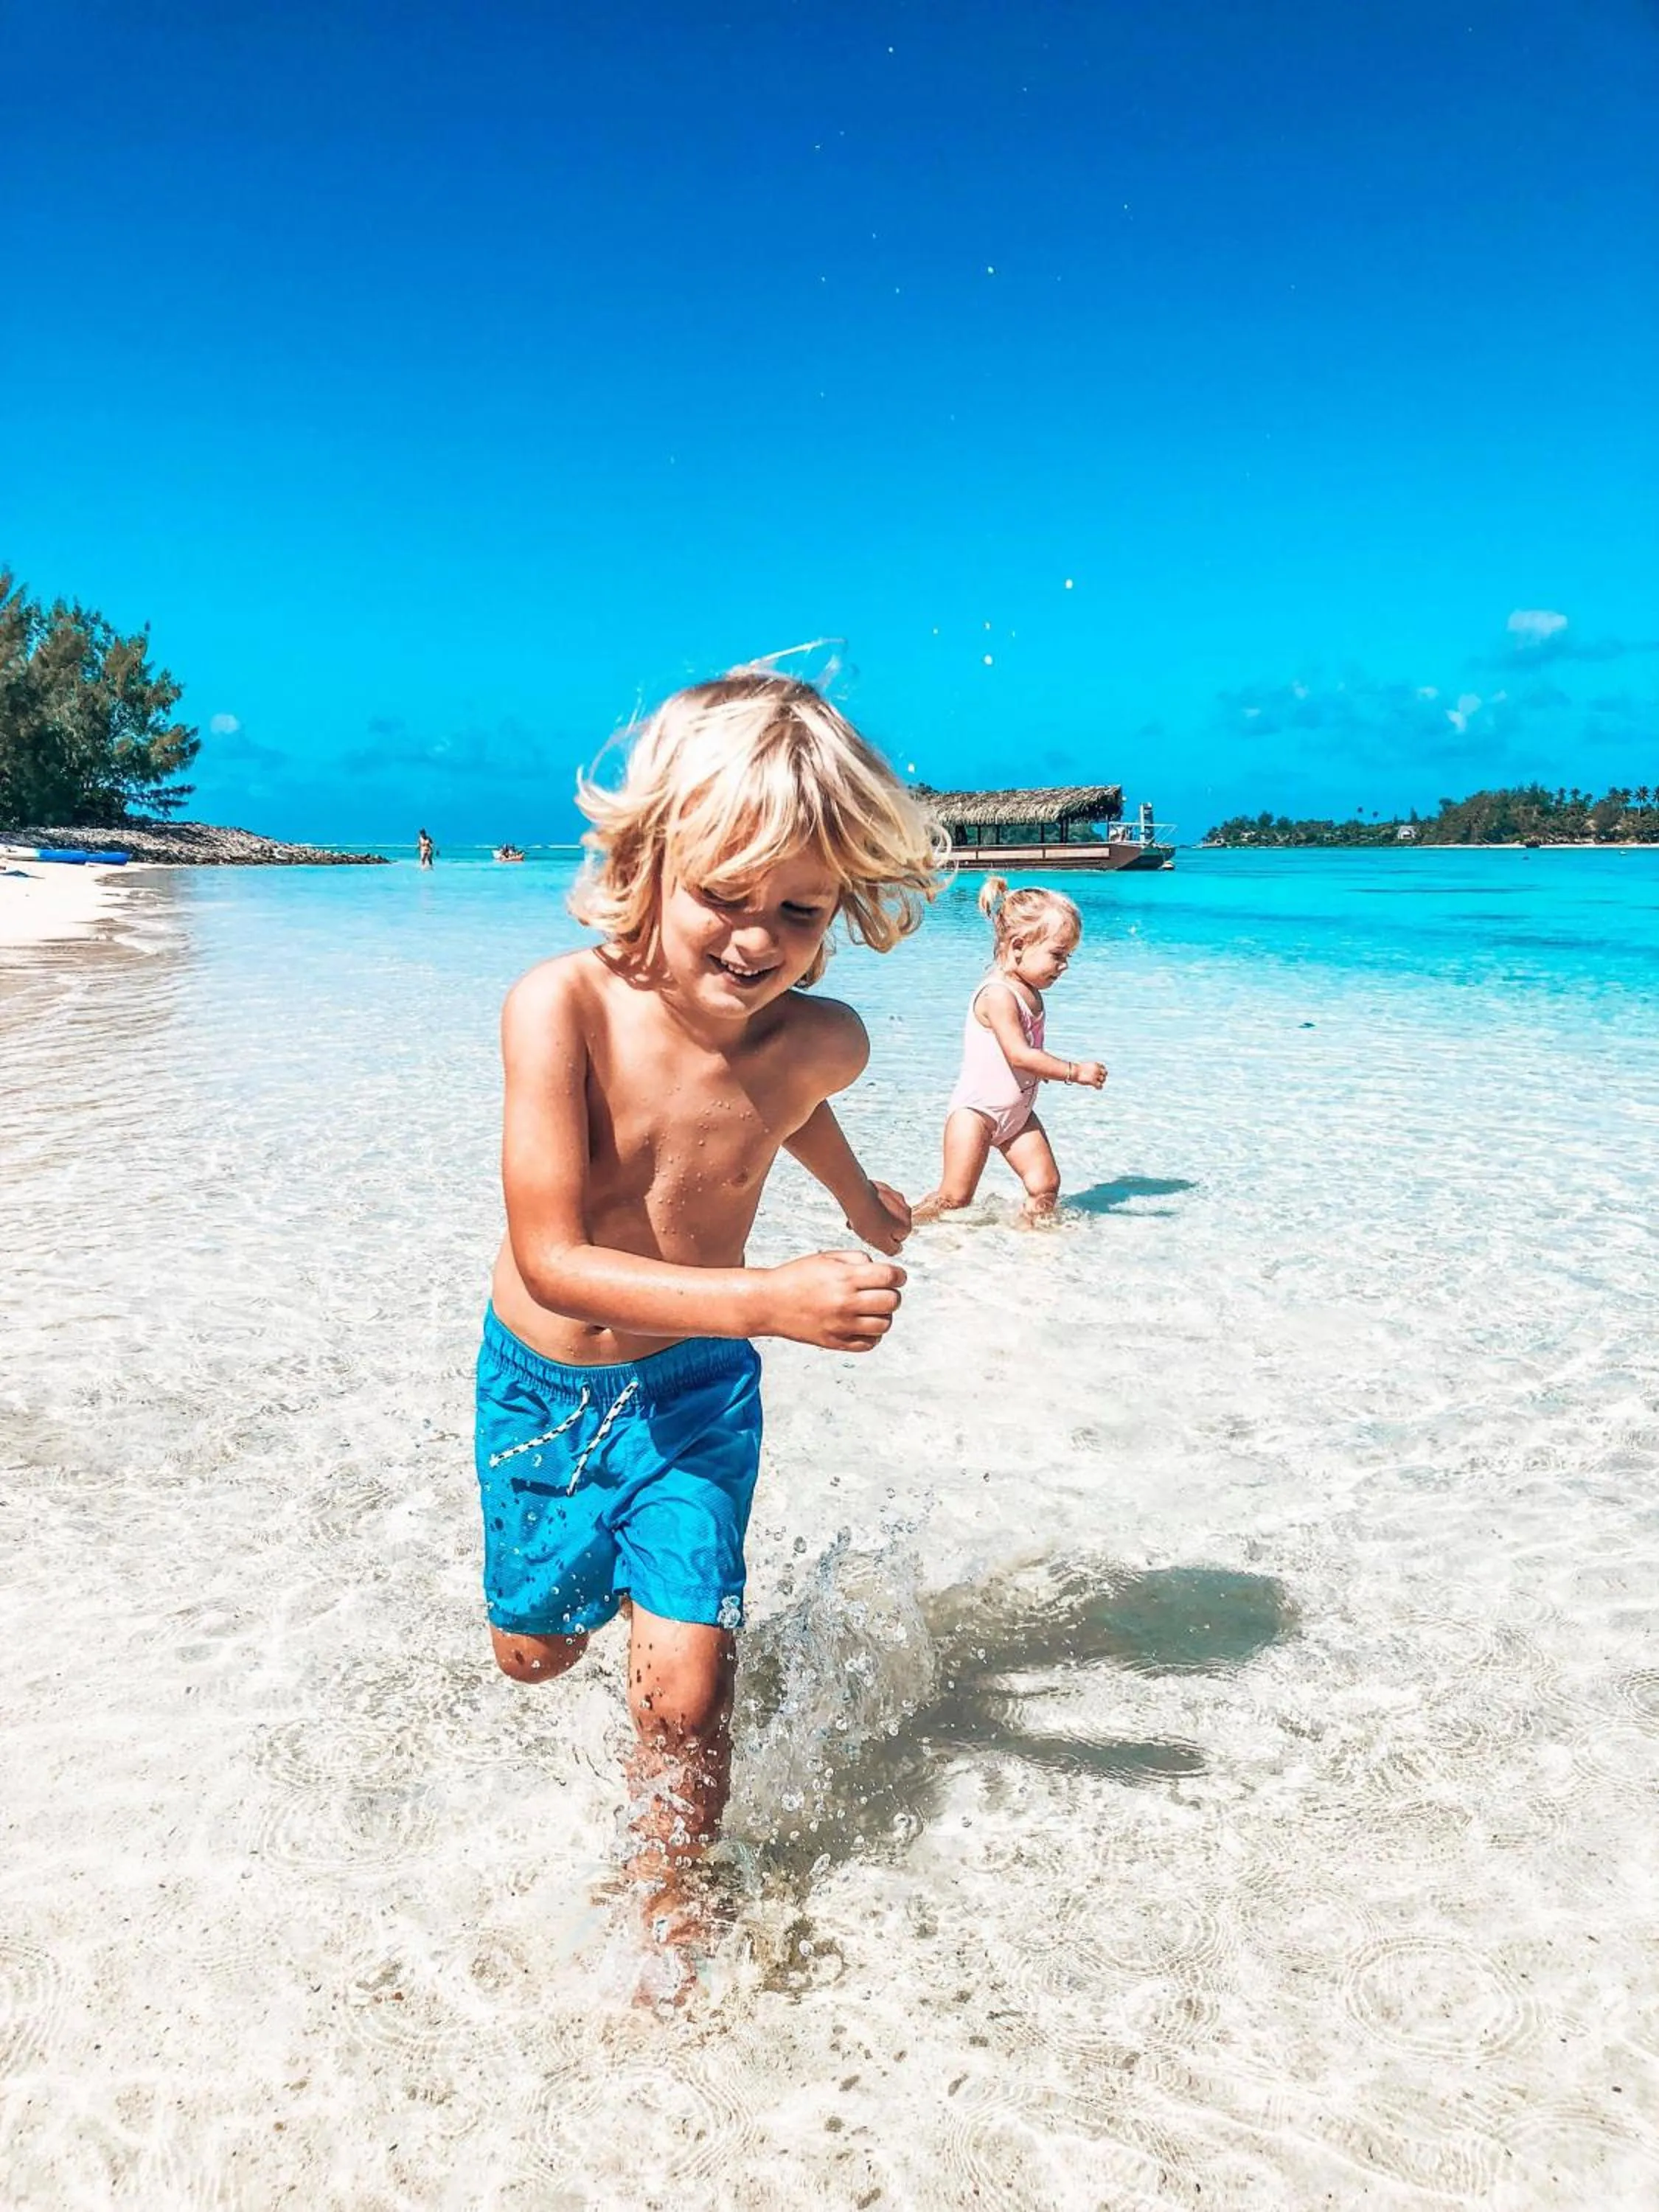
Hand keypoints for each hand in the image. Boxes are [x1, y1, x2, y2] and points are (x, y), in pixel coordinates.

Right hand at [763, 1250, 906, 1351]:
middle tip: (883, 1292)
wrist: (769, 1302)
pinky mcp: (835, 1342)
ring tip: (871, 1309)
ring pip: (884, 1324)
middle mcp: (846, 1302)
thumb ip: (856, 1259)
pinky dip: (872, 1334)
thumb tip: (880, 1268)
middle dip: (893, 1294)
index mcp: (845, 1277)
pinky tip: (863, 1324)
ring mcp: (841, 1325)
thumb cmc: (796, 1276)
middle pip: (892, 1301)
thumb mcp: (826, 1257)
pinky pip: (869, 1343)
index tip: (896, 1276)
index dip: (899, 1275)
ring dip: (883, 1315)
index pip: (890, 1276)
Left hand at [844, 1178, 911, 1253]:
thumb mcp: (881, 1243)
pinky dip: (871, 1204)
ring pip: (885, 1212)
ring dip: (874, 1216)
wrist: (856, 1196)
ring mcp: (896, 1197)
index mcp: (906, 1225)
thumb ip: (893, 1250)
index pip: (898, 1239)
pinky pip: (879, 1201)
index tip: (871, 1236)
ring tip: (858, 1217)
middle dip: (878, 1227)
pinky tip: (859, 1206)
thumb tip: (898, 1249)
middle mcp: (905, 1210)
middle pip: (891, 1224)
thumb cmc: (868, 1221)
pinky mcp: (885, 1188)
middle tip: (863, 1227)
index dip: (883, 1240)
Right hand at [1071, 1060, 1106, 1089]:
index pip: (1103, 1066)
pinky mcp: (1093, 1081)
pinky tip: (1096, 1088)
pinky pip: (1099, 1086)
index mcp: (1095, 1064)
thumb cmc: (1076, 1069)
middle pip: (1105, 1073)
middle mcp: (1097, 1069)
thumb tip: (1088, 1073)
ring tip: (1097, 1084)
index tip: (1100, 1073)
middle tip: (1099, 1080)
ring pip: (1103, 1079)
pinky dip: (1099, 1087)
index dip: (1102, 1070)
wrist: (1074, 1071)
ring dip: (1101, 1082)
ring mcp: (1096, 1075)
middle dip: (1103, 1076)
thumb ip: (1089, 1069)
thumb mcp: (1084, 1066)